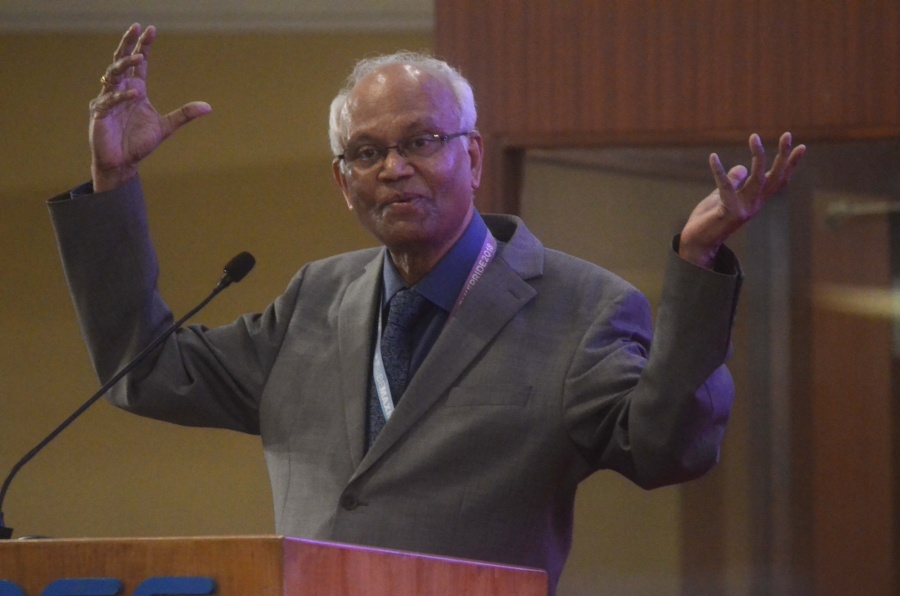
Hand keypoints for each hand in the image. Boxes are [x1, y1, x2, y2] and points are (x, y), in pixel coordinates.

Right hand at [89, 23, 211, 191]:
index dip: (143, 46)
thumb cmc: (139, 143)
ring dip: (125, 66)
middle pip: (122, 61)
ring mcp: (107, 101)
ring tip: (138, 58)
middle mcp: (120, 91)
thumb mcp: (165, 127)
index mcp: (135, 90)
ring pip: (113, 76)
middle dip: (129, 44)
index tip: (150, 29)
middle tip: (137, 28)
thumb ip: (184, 115)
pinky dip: (120, 97)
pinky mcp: (99, 114)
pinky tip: (133, 93)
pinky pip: (109, 101)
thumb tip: (208, 107)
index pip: (139, 64)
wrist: (122, 163)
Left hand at [679, 132, 805, 267]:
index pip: (777, 180)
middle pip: (774, 178)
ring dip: (757, 156)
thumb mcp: (722, 196)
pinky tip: (713, 157)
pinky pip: (725, 187)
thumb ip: (734, 183)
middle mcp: (755, 204)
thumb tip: (742, 167)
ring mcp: (744, 209)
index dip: (790, 164)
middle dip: (783, 156)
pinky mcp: (729, 211)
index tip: (801, 146)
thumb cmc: (709, 220)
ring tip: (754, 136)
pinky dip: (719, 171)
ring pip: (757, 179)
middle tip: (788, 134)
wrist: (697, 244)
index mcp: (756, 200)